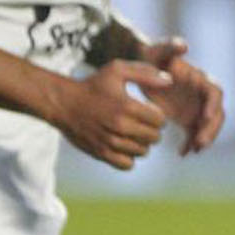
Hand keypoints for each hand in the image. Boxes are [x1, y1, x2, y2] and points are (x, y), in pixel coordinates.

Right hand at [53, 60, 168, 170]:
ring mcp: (110, 143)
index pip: (160, 121)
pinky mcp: (101, 154)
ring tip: (134, 133)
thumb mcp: (118, 70)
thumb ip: (146, 73)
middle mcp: (119, 127)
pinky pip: (127, 165)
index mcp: (126, 106)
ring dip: (142, 143)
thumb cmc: (93, 85)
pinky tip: (125, 145)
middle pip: (154, 138)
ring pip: (142, 152)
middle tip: (144, 123)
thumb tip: (169, 80)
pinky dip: (130, 157)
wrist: (64, 103)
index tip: (151, 112)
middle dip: (153, 130)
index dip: (159, 116)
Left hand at [140, 37, 224, 155]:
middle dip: (212, 128)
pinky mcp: (188, 119)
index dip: (213, 104)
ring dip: (205, 138)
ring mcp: (196, 107)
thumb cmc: (150, 57)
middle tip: (201, 142)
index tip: (205, 116)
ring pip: (209, 126)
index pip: (215, 92)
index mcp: (199, 78)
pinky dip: (192, 144)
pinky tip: (183, 153)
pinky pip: (195, 134)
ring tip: (196, 150)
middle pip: (217, 113)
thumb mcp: (157, 51)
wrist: (142, 70)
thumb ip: (169, 47)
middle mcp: (202, 94)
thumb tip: (184, 46)